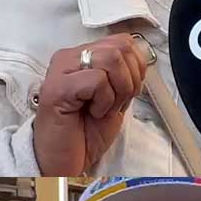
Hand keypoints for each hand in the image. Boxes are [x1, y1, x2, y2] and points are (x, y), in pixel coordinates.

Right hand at [32, 34, 151, 175]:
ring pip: (111, 59)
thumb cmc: (86, 131)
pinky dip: (104, 101)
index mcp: (83, 55)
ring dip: (118, 91)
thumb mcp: (116, 97)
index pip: (123, 41)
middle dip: (129, 80)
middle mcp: (70, 57)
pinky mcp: (58, 87)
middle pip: (120, 47)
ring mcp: (62, 70)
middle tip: (115, 103)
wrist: (66, 159)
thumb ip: (126, 75)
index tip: (125, 93)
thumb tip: (142, 58)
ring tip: (102, 108)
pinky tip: (92, 112)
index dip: (136, 68)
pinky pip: (97, 80)